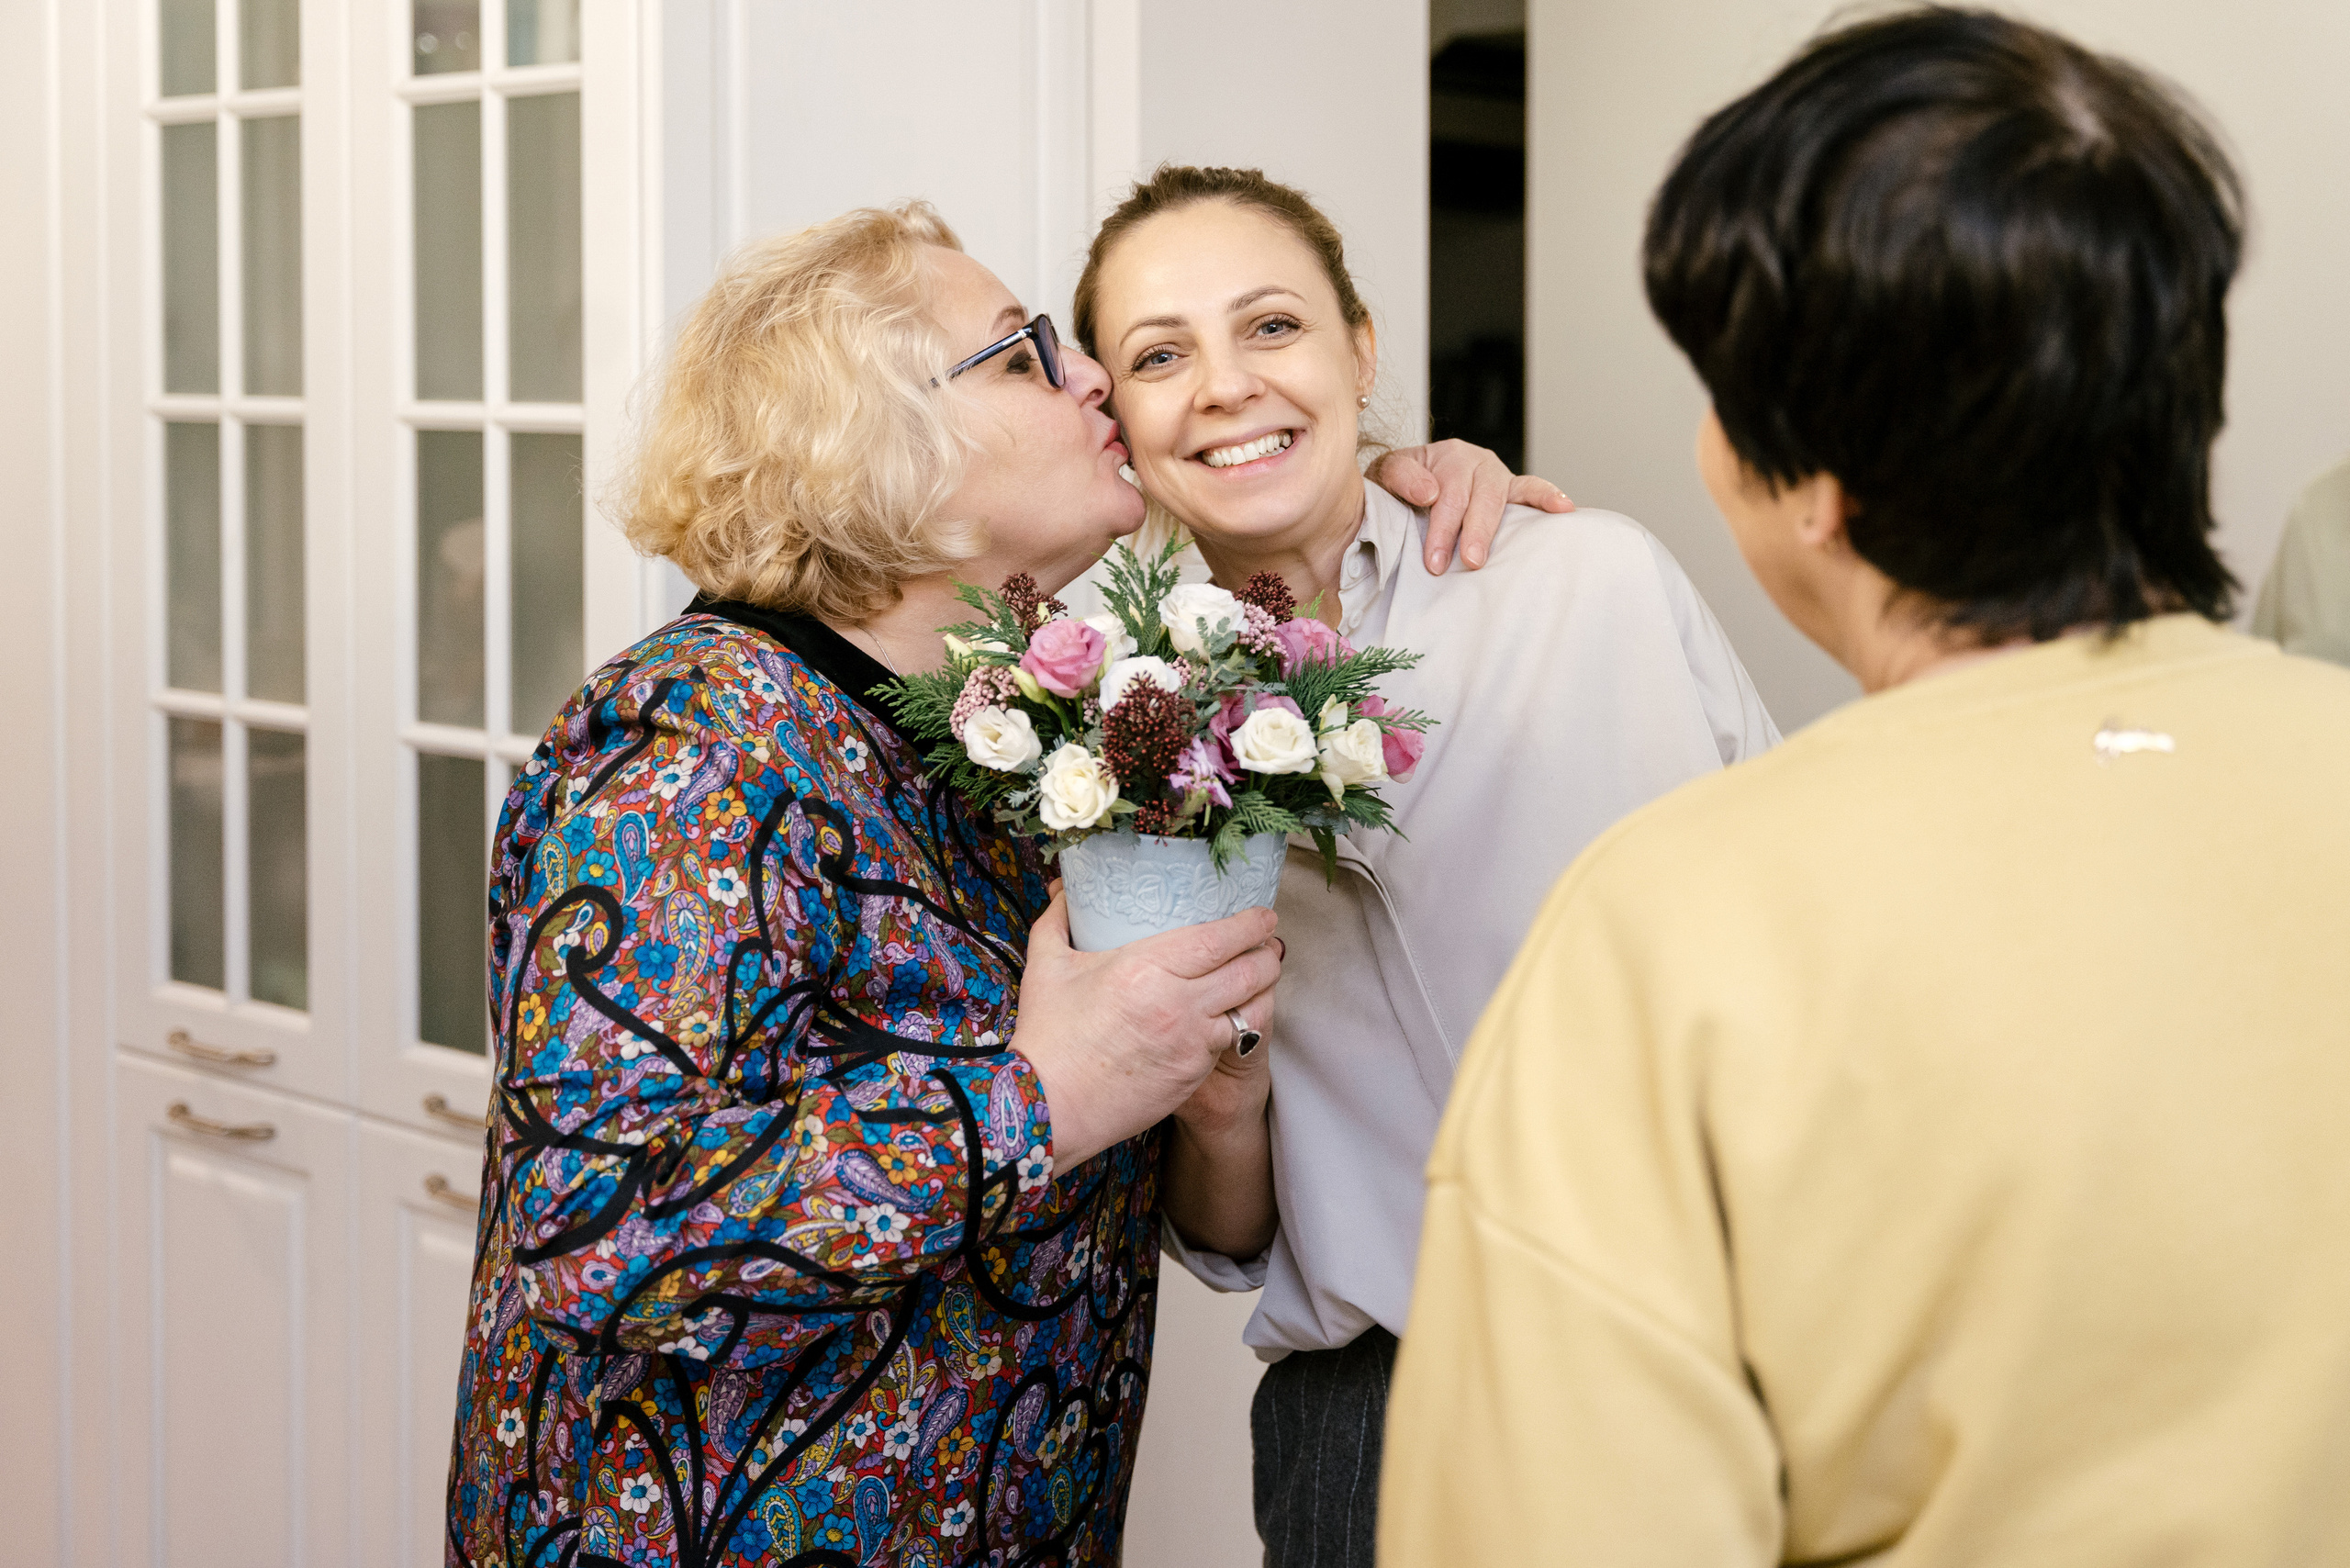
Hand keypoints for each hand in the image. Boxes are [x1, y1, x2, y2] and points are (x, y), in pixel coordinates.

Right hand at [1012, 895, 1281, 1170]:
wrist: (1049, 1110)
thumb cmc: (1046, 1038)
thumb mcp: (1046, 967)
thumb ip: (1058, 921)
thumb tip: (1064, 892)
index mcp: (1144, 968)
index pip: (1218, 939)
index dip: (1250, 925)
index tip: (1263, 916)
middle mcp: (1177, 1004)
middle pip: (1249, 972)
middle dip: (1268, 954)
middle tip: (1269, 944)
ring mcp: (1190, 1043)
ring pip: (1250, 1009)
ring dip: (1261, 990)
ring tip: (1258, 978)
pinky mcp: (1193, 1074)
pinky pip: (1229, 1041)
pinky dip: (1237, 1024)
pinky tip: (1229, 1016)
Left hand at [1369, 439, 1573, 573]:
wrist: (1406, 483)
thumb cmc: (1398, 486)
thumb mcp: (1385, 475)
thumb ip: (1400, 477)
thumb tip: (1429, 492)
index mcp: (1444, 457)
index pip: (1446, 494)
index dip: (1441, 529)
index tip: (1434, 562)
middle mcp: (1474, 461)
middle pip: (1477, 497)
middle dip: (1473, 532)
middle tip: (1469, 562)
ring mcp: (1495, 475)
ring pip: (1501, 497)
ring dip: (1496, 526)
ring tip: (1495, 552)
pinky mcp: (1511, 488)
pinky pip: (1530, 489)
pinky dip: (1548, 496)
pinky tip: (1564, 508)